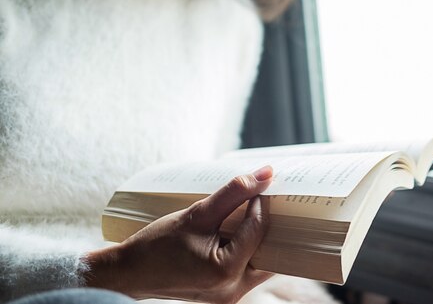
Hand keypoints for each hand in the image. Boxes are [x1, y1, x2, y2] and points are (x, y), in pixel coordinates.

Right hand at [85, 165, 274, 302]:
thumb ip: (234, 192)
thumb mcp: (197, 213)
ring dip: (260, 238)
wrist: (130, 272)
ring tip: (252, 214)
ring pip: (262, 262)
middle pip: (269, 251)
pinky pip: (248, 269)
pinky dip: (248, 249)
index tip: (258, 186)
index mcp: (226, 270)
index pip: (258, 229)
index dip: (260, 204)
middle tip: (266, 200)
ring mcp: (230, 295)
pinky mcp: (225, 293)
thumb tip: (266, 174)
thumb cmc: (157, 244)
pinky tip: (240, 231)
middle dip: (270, 225)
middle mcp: (233, 289)